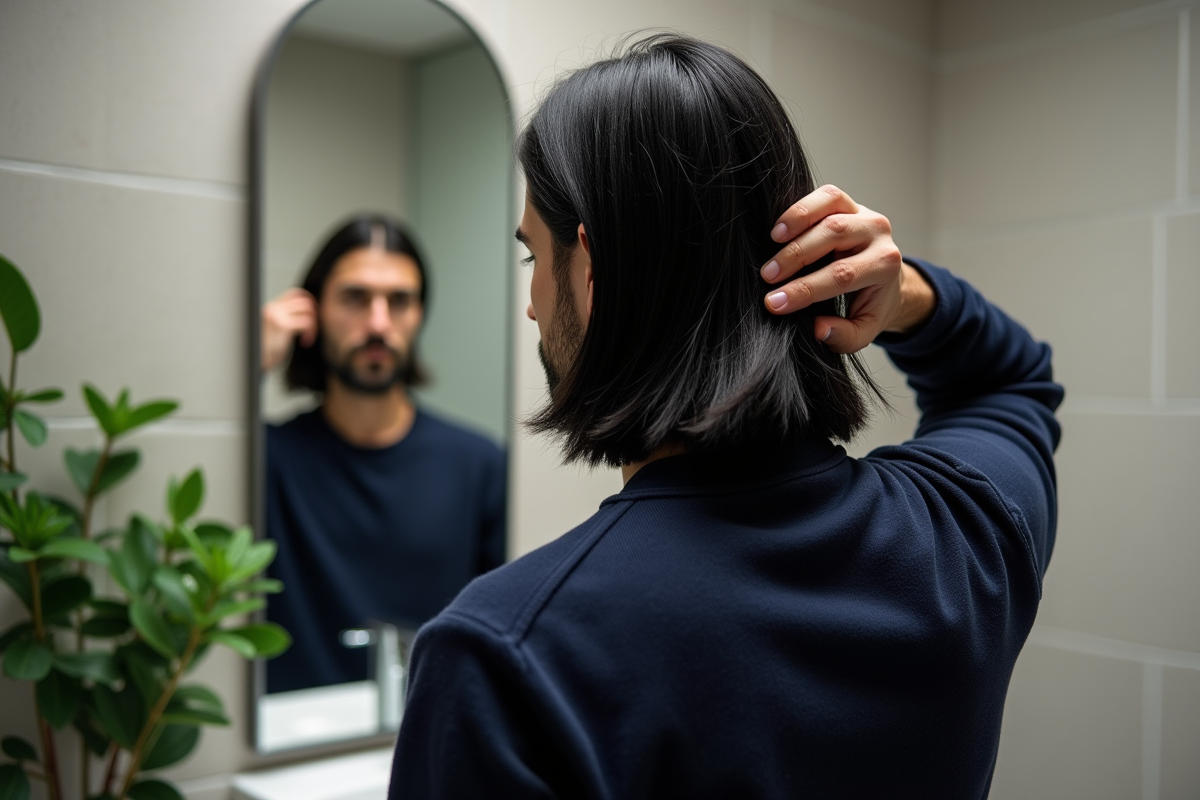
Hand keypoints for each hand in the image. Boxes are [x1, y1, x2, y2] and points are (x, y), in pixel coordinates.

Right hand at [262, 288, 316, 371]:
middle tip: (311, 329)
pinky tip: (305, 342)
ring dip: (313, 324)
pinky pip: (307, 322)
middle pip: (304, 299)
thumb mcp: (274, 330)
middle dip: (313, 314)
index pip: (295, 293)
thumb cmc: (265, 352)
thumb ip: (284, 319)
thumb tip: (305, 315)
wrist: (253, 362)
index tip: (313, 317)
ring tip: (307, 338)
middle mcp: (273, 307)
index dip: (308, 303)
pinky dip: (310, 332)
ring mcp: (277, 314)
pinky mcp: (283, 325)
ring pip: (307, 308)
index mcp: (271, 307)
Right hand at [760, 185, 929, 353]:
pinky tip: (779, 229)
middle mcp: (878, 234)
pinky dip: (800, 208)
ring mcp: (863, 213)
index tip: (774, 302)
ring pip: (831, 207)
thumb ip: (843, 337)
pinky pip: (826, 195)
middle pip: (834, 235)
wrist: (885, 279)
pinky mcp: (848, 202)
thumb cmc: (868, 305)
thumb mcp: (863, 331)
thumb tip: (818, 328)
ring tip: (770, 243)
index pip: (841, 276)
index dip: (804, 290)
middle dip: (795, 256)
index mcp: (884, 266)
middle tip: (767, 276)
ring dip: (796, 224)